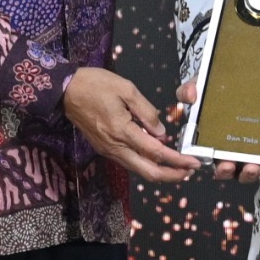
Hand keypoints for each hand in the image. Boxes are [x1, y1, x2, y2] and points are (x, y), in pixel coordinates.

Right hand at [64, 66, 198, 183]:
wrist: (65, 91)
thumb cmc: (96, 85)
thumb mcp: (126, 89)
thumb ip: (146, 112)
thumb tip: (161, 132)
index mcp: (122, 131)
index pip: (155, 152)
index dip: (177, 160)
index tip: (194, 162)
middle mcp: (115, 147)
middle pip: (147, 171)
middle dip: (171, 175)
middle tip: (190, 171)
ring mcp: (108, 150)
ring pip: (138, 169)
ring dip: (159, 171)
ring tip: (178, 167)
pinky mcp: (104, 148)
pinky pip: (129, 161)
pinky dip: (146, 163)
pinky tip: (157, 157)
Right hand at [169, 78, 259, 182]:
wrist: (238, 81)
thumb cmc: (217, 91)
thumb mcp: (201, 86)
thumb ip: (189, 89)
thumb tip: (190, 95)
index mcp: (213, 142)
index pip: (210, 161)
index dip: (215, 167)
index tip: (216, 164)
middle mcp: (231, 151)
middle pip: (229, 170)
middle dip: (229, 171)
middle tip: (230, 165)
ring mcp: (251, 153)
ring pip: (248, 172)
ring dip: (250, 174)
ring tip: (253, 167)